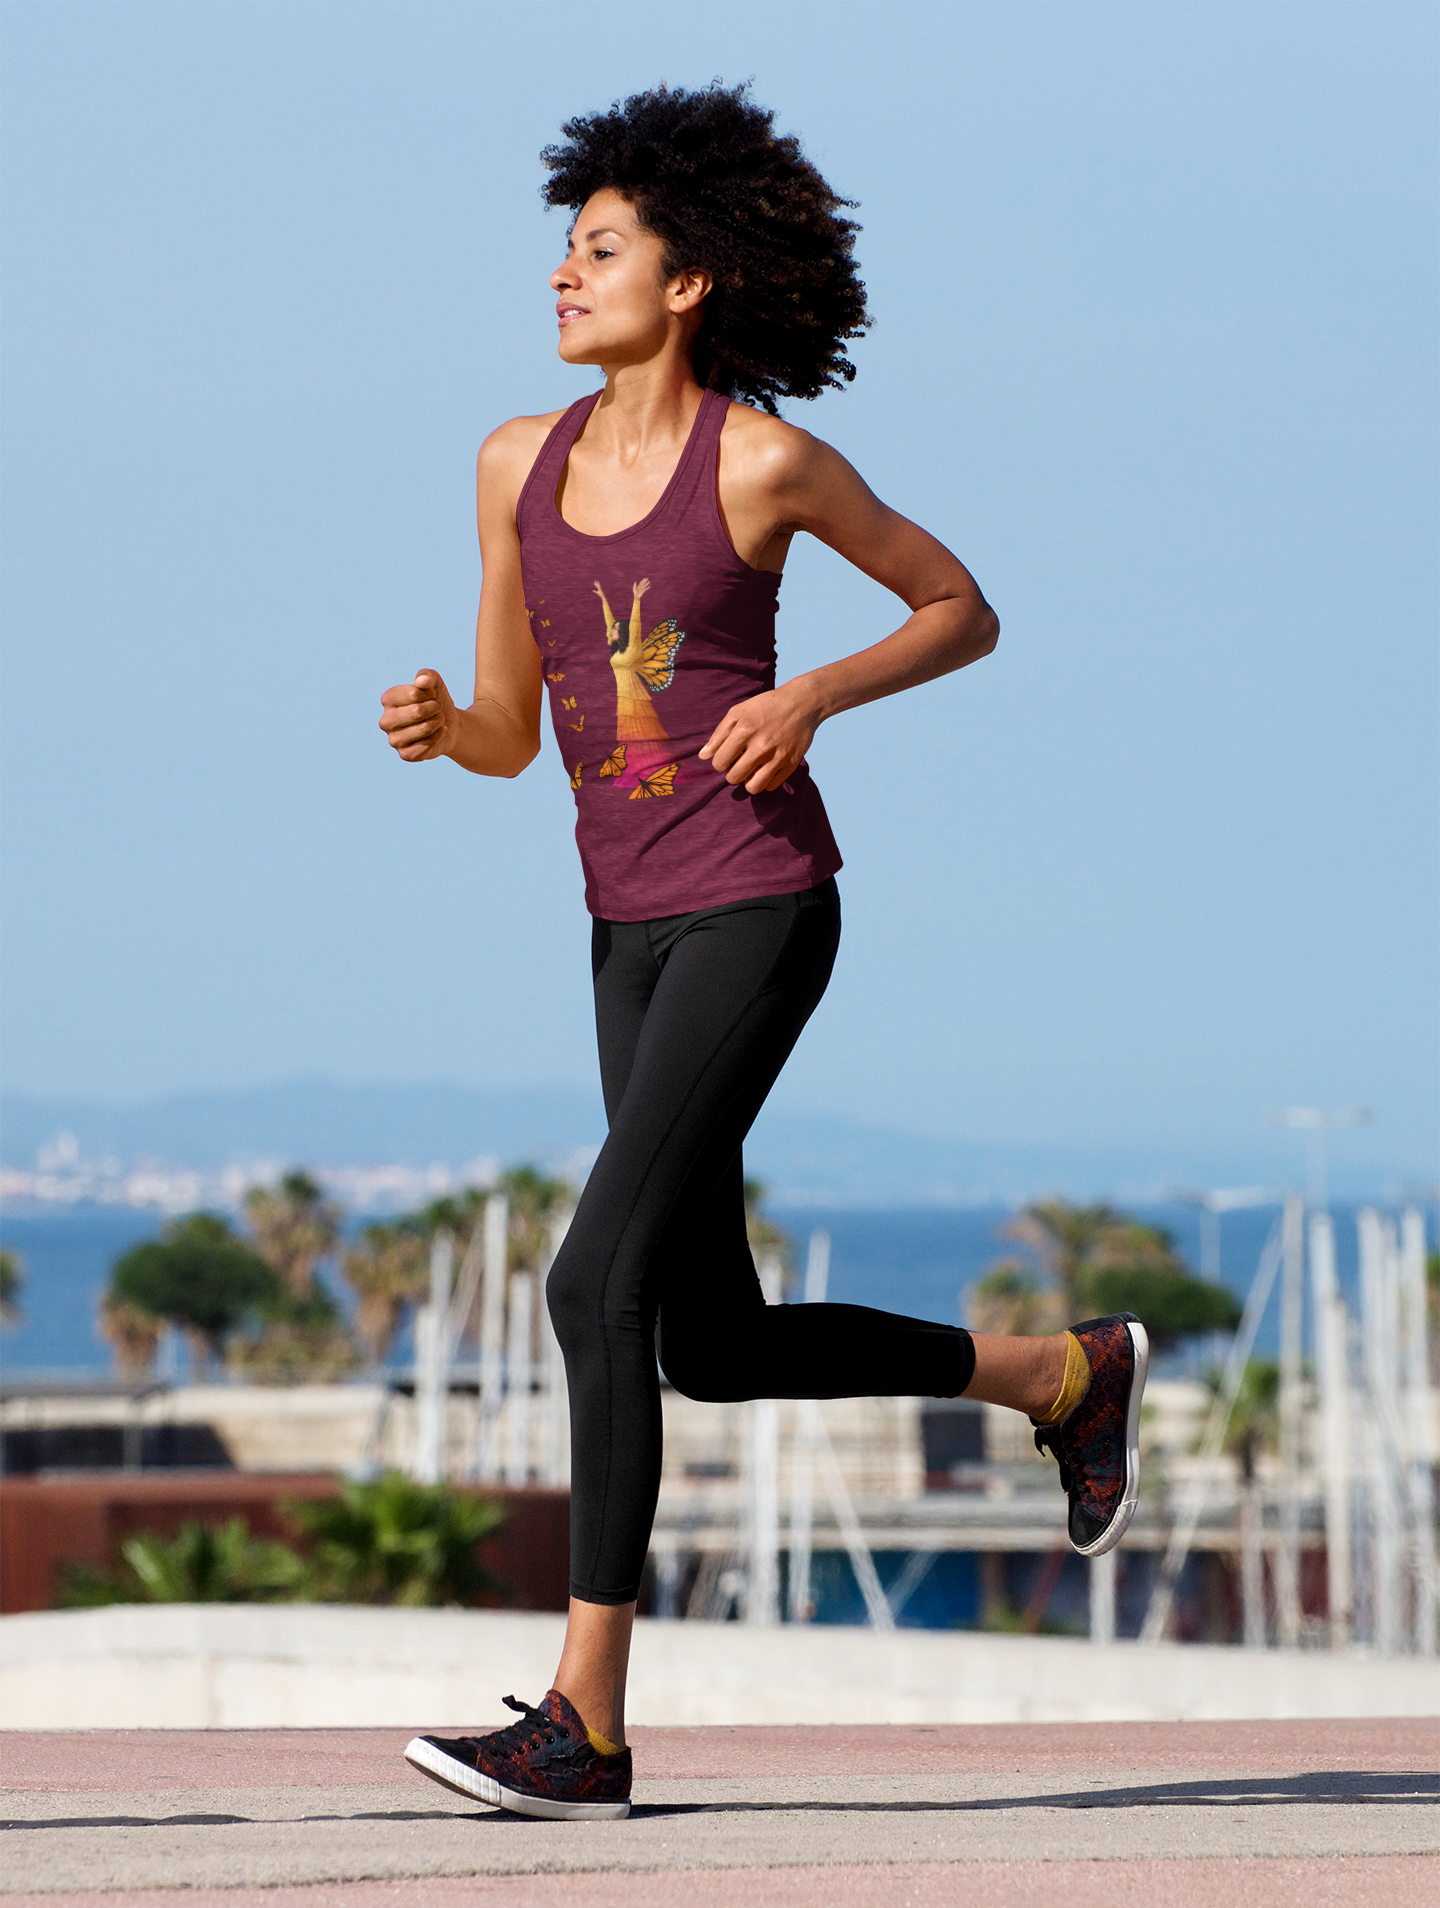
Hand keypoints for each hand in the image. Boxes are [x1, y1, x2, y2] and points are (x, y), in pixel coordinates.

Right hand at [379, 669, 458, 761]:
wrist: (448, 724)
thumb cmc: (436, 701)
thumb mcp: (434, 683)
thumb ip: (428, 676)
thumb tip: (421, 681)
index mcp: (388, 700)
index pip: (414, 694)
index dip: (429, 694)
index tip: (430, 695)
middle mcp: (386, 721)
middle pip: (417, 711)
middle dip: (435, 709)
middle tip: (436, 709)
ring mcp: (393, 739)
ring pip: (422, 729)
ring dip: (437, 723)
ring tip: (438, 720)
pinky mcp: (404, 755)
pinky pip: (424, 747)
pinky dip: (437, 738)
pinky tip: (439, 733)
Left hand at [699, 682, 818, 794]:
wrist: (802, 703)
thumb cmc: (765, 706)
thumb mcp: (738, 712)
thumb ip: (719, 734)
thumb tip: (703, 756)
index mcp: (744, 731)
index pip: (719, 763)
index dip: (720, 762)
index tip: (727, 756)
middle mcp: (761, 746)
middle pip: (733, 778)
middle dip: (732, 772)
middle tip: (739, 763)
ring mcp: (777, 756)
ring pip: (753, 787)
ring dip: (748, 781)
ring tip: (751, 770)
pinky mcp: (791, 763)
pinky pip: (771, 786)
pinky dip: (765, 781)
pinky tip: (766, 769)